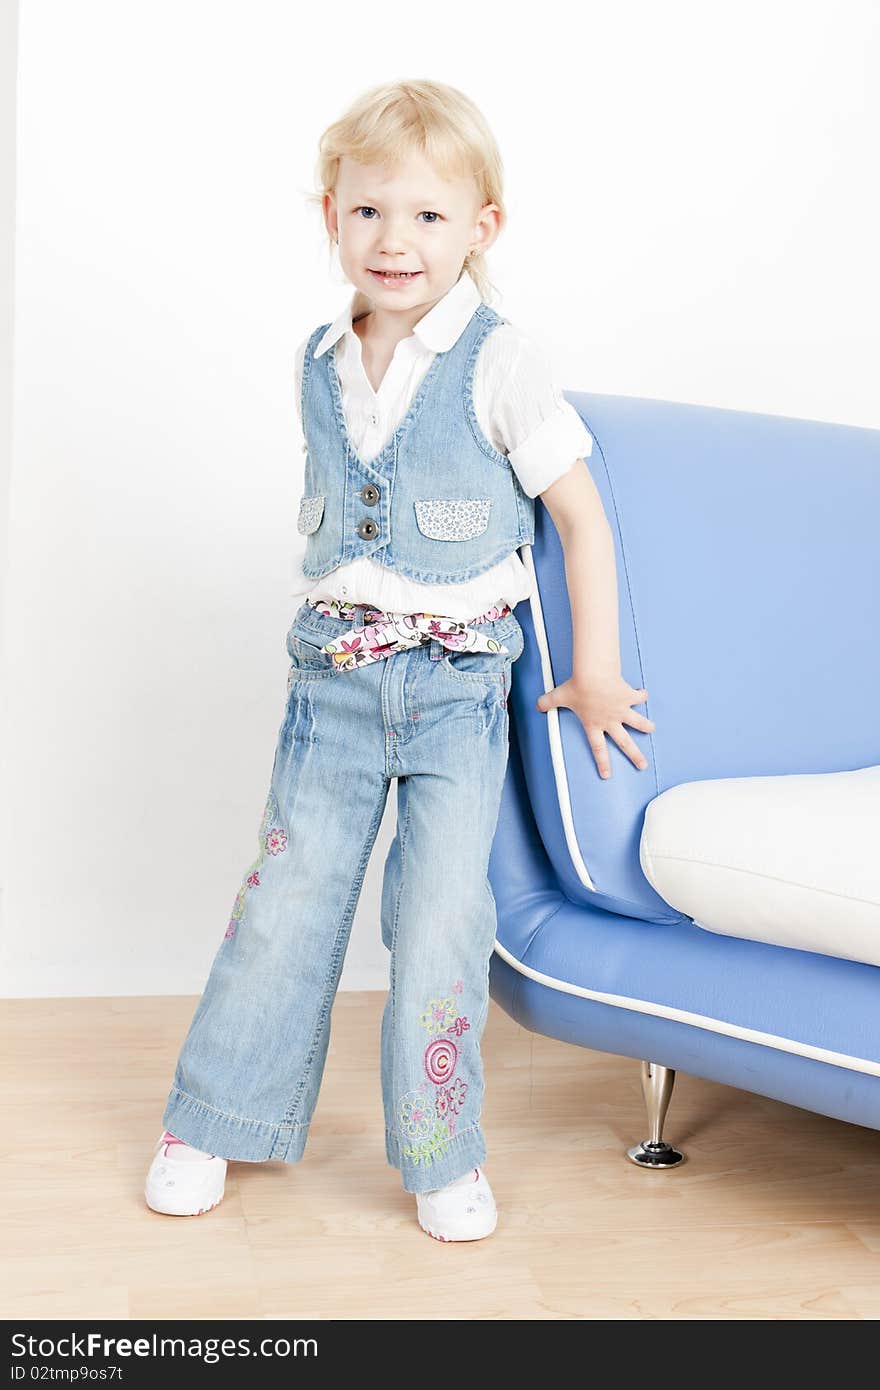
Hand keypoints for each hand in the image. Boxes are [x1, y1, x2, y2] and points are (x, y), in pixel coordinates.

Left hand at [535, 673, 654, 778]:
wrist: (594, 676)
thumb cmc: (577, 687)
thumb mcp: (558, 696)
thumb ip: (547, 703)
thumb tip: (537, 706)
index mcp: (594, 724)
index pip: (597, 748)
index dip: (602, 763)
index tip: (607, 775)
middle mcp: (610, 721)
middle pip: (624, 742)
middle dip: (635, 756)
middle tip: (642, 765)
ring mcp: (622, 710)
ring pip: (637, 722)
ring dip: (645, 726)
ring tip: (651, 729)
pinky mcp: (629, 697)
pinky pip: (638, 697)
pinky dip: (641, 695)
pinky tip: (642, 694)